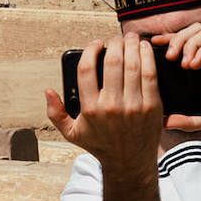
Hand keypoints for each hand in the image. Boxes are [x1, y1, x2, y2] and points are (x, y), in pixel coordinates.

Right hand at [45, 32, 162, 167]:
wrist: (129, 162)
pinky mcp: (152, 106)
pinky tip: (143, 48)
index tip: (95, 44)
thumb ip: (55, 113)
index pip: (86, 70)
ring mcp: (133, 106)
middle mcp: (111, 106)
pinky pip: (150, 74)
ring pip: (132, 65)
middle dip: (114, 43)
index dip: (90, 51)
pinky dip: (147, 57)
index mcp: (90, 109)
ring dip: (131, 45)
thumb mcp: (71, 133)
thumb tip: (48, 91)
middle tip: (115, 39)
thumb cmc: (100, 145)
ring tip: (129, 38)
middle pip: (112, 62)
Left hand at [155, 23, 200, 130]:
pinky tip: (194, 65)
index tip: (151, 46)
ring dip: (187, 43)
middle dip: (175, 40)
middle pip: (191, 32)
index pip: (185, 44)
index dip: (168, 41)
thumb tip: (164, 124)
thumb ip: (190, 120)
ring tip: (180, 63)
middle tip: (166, 58)